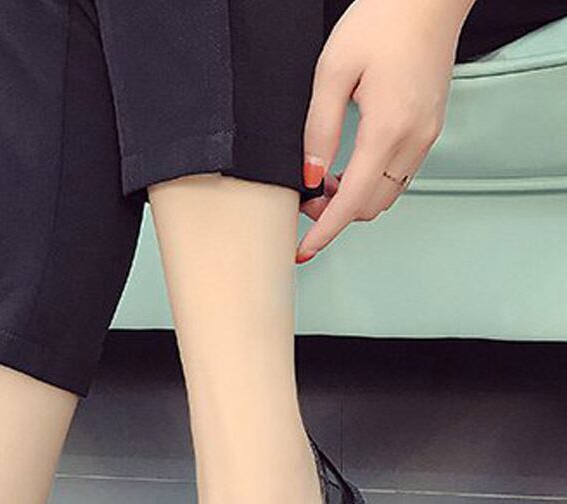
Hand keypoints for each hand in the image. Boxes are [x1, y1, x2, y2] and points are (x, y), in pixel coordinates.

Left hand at [296, 0, 472, 262]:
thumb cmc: (383, 19)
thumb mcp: (332, 72)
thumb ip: (318, 130)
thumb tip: (309, 177)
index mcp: (388, 129)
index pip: (351, 202)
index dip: (324, 231)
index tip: (303, 249)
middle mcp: (413, 140)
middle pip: (370, 206)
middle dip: (335, 214)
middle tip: (305, 200)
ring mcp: (427, 136)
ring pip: (386, 195)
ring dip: (354, 200)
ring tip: (324, 182)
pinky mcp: (430, 128)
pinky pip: (399, 175)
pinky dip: (371, 183)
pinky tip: (349, 166)